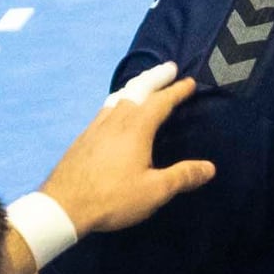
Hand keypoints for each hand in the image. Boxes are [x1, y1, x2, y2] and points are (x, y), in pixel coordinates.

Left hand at [28, 67, 216, 255]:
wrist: (64, 205)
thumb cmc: (113, 197)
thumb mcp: (154, 191)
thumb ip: (182, 176)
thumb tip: (210, 167)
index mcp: (136, 128)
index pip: (161, 102)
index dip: (176, 91)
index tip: (189, 82)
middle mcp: (116, 119)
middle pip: (138, 90)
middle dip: (155, 78)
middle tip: (169, 68)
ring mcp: (97, 126)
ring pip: (119, 97)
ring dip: (136, 86)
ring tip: (144, 84)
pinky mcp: (84, 136)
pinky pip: (106, 108)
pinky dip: (119, 99)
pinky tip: (115, 109)